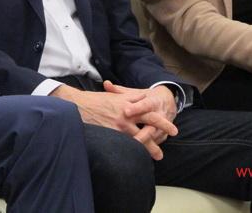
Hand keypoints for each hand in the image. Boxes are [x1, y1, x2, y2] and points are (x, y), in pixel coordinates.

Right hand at [52, 83, 177, 159]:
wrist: (77, 105)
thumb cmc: (94, 100)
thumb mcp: (113, 95)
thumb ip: (128, 96)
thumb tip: (142, 97)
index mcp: (128, 102)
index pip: (149, 109)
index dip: (161, 117)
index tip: (170, 123)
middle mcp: (127, 113)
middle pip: (150, 121)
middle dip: (163, 128)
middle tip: (174, 133)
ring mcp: (120, 124)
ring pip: (141, 137)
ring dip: (151, 147)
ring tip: (158, 155)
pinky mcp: (113, 134)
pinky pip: (128, 144)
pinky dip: (135, 151)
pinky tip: (140, 157)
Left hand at [104, 82, 177, 147]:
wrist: (167, 100)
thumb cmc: (146, 98)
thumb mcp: (135, 93)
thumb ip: (119, 91)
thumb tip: (106, 84)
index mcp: (151, 101)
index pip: (144, 104)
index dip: (136, 108)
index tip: (126, 112)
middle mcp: (159, 113)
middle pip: (154, 123)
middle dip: (145, 133)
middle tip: (135, 141)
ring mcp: (163, 124)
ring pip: (155, 135)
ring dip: (148, 143)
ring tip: (136, 151)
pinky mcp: (163, 133)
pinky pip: (156, 141)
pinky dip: (149, 147)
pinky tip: (140, 153)